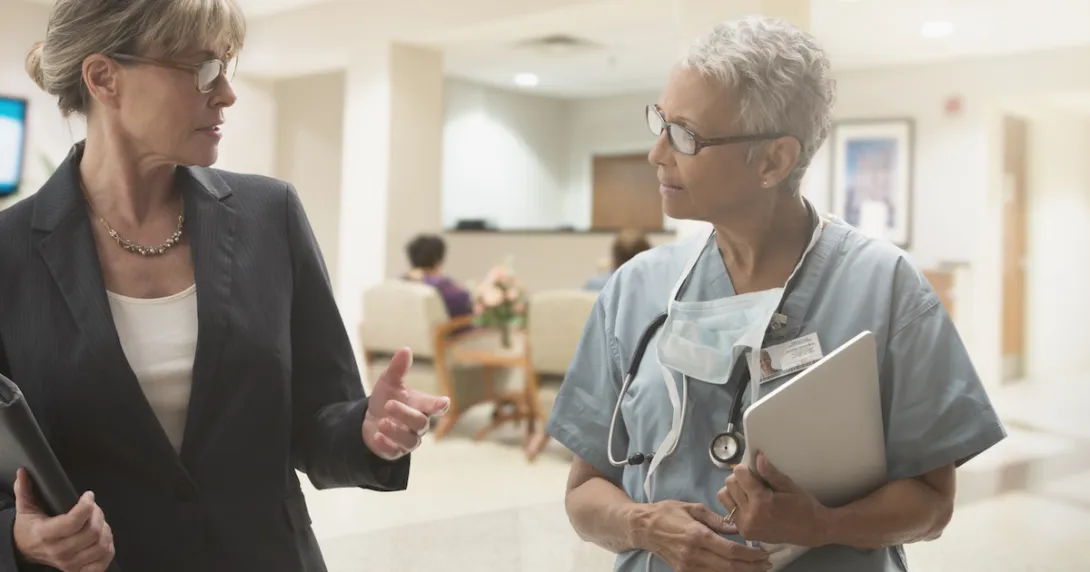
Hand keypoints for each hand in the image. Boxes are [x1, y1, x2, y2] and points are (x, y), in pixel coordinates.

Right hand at [12, 468, 114, 571]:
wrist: (26, 551)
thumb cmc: (30, 528)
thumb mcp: (26, 508)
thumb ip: (25, 490)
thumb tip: (23, 472)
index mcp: (45, 534)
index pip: (72, 522)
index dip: (86, 506)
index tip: (88, 495)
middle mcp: (58, 551)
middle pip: (92, 532)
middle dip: (97, 514)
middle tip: (94, 507)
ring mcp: (70, 563)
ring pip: (100, 545)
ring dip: (104, 529)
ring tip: (98, 520)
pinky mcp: (79, 569)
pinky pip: (103, 561)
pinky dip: (108, 548)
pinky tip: (102, 537)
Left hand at [362, 348, 450, 460]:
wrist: (368, 418)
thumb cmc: (386, 398)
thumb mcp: (389, 382)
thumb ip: (398, 368)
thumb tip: (405, 349)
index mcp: (422, 406)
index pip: (436, 407)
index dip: (439, 406)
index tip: (442, 402)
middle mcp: (418, 425)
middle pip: (420, 423)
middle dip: (405, 414)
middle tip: (388, 405)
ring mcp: (408, 439)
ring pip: (410, 440)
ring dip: (396, 431)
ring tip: (382, 422)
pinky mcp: (395, 451)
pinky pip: (395, 452)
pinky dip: (386, 444)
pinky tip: (377, 436)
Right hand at [640, 500, 770, 571]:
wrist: (643, 528)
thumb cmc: (667, 512)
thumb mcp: (693, 508)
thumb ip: (716, 520)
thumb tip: (737, 527)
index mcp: (697, 535)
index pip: (731, 551)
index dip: (751, 555)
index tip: (764, 553)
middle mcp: (694, 554)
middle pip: (730, 567)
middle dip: (752, 567)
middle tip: (767, 563)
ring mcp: (688, 566)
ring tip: (757, 568)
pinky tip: (737, 570)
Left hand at [718, 453, 829, 546]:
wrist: (811, 531)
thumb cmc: (803, 506)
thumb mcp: (789, 486)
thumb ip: (770, 473)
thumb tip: (757, 456)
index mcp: (761, 502)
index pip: (739, 474)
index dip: (745, 469)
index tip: (754, 471)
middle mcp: (749, 515)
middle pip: (730, 484)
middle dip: (739, 479)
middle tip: (753, 482)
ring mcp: (745, 526)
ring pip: (724, 498)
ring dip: (734, 491)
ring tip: (749, 493)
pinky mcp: (744, 533)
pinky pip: (729, 511)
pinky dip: (736, 504)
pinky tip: (749, 504)